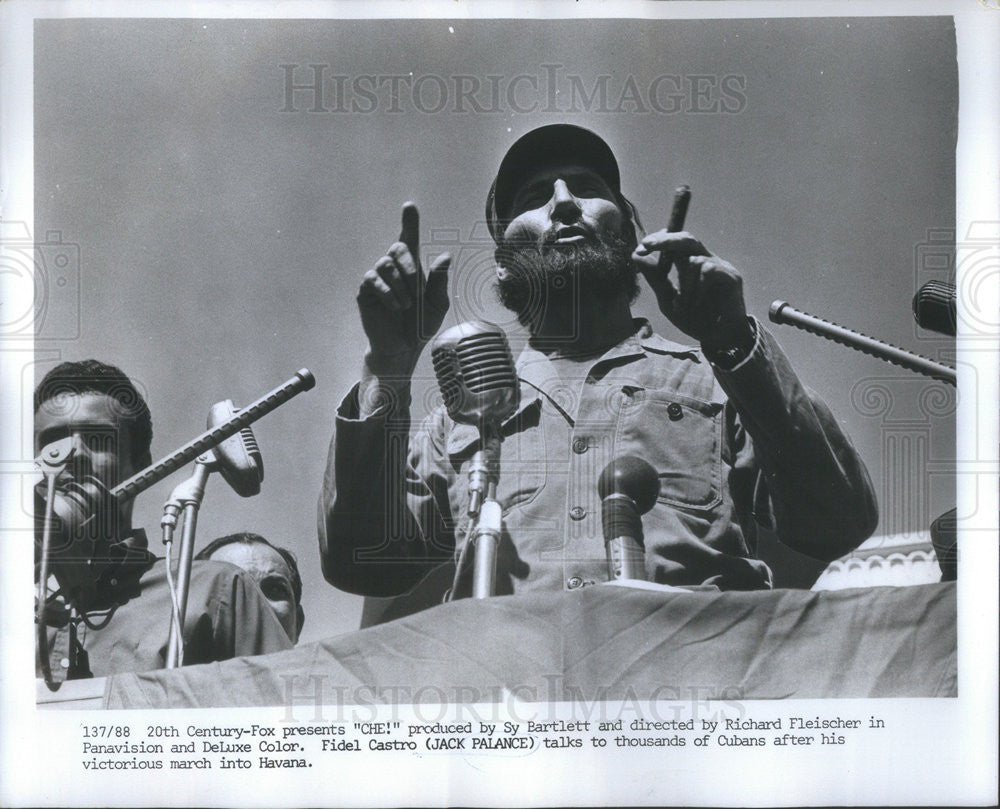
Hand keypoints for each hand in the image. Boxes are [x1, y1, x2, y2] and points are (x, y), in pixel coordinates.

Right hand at [357, 202, 450, 377]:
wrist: (404, 348)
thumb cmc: (421, 325)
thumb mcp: (438, 303)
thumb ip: (440, 280)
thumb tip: (446, 256)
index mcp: (412, 268)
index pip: (410, 239)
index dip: (409, 222)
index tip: (409, 206)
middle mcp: (393, 268)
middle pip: (398, 246)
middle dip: (410, 266)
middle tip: (417, 289)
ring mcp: (378, 278)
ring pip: (386, 264)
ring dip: (401, 285)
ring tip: (407, 305)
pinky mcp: (366, 291)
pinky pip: (373, 279)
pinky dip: (388, 293)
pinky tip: (396, 306)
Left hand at [633, 230, 751, 351]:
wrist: (717, 340)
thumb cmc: (694, 319)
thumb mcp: (668, 299)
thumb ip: (655, 278)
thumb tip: (636, 256)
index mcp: (690, 264)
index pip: (675, 244)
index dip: (659, 242)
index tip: (640, 248)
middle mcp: (706, 261)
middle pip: (687, 239)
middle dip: (666, 241)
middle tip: (647, 244)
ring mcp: (720, 267)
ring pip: (694, 261)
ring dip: (684, 286)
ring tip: (683, 306)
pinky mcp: (732, 276)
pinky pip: (708, 271)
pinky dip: (696, 289)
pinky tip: (696, 305)